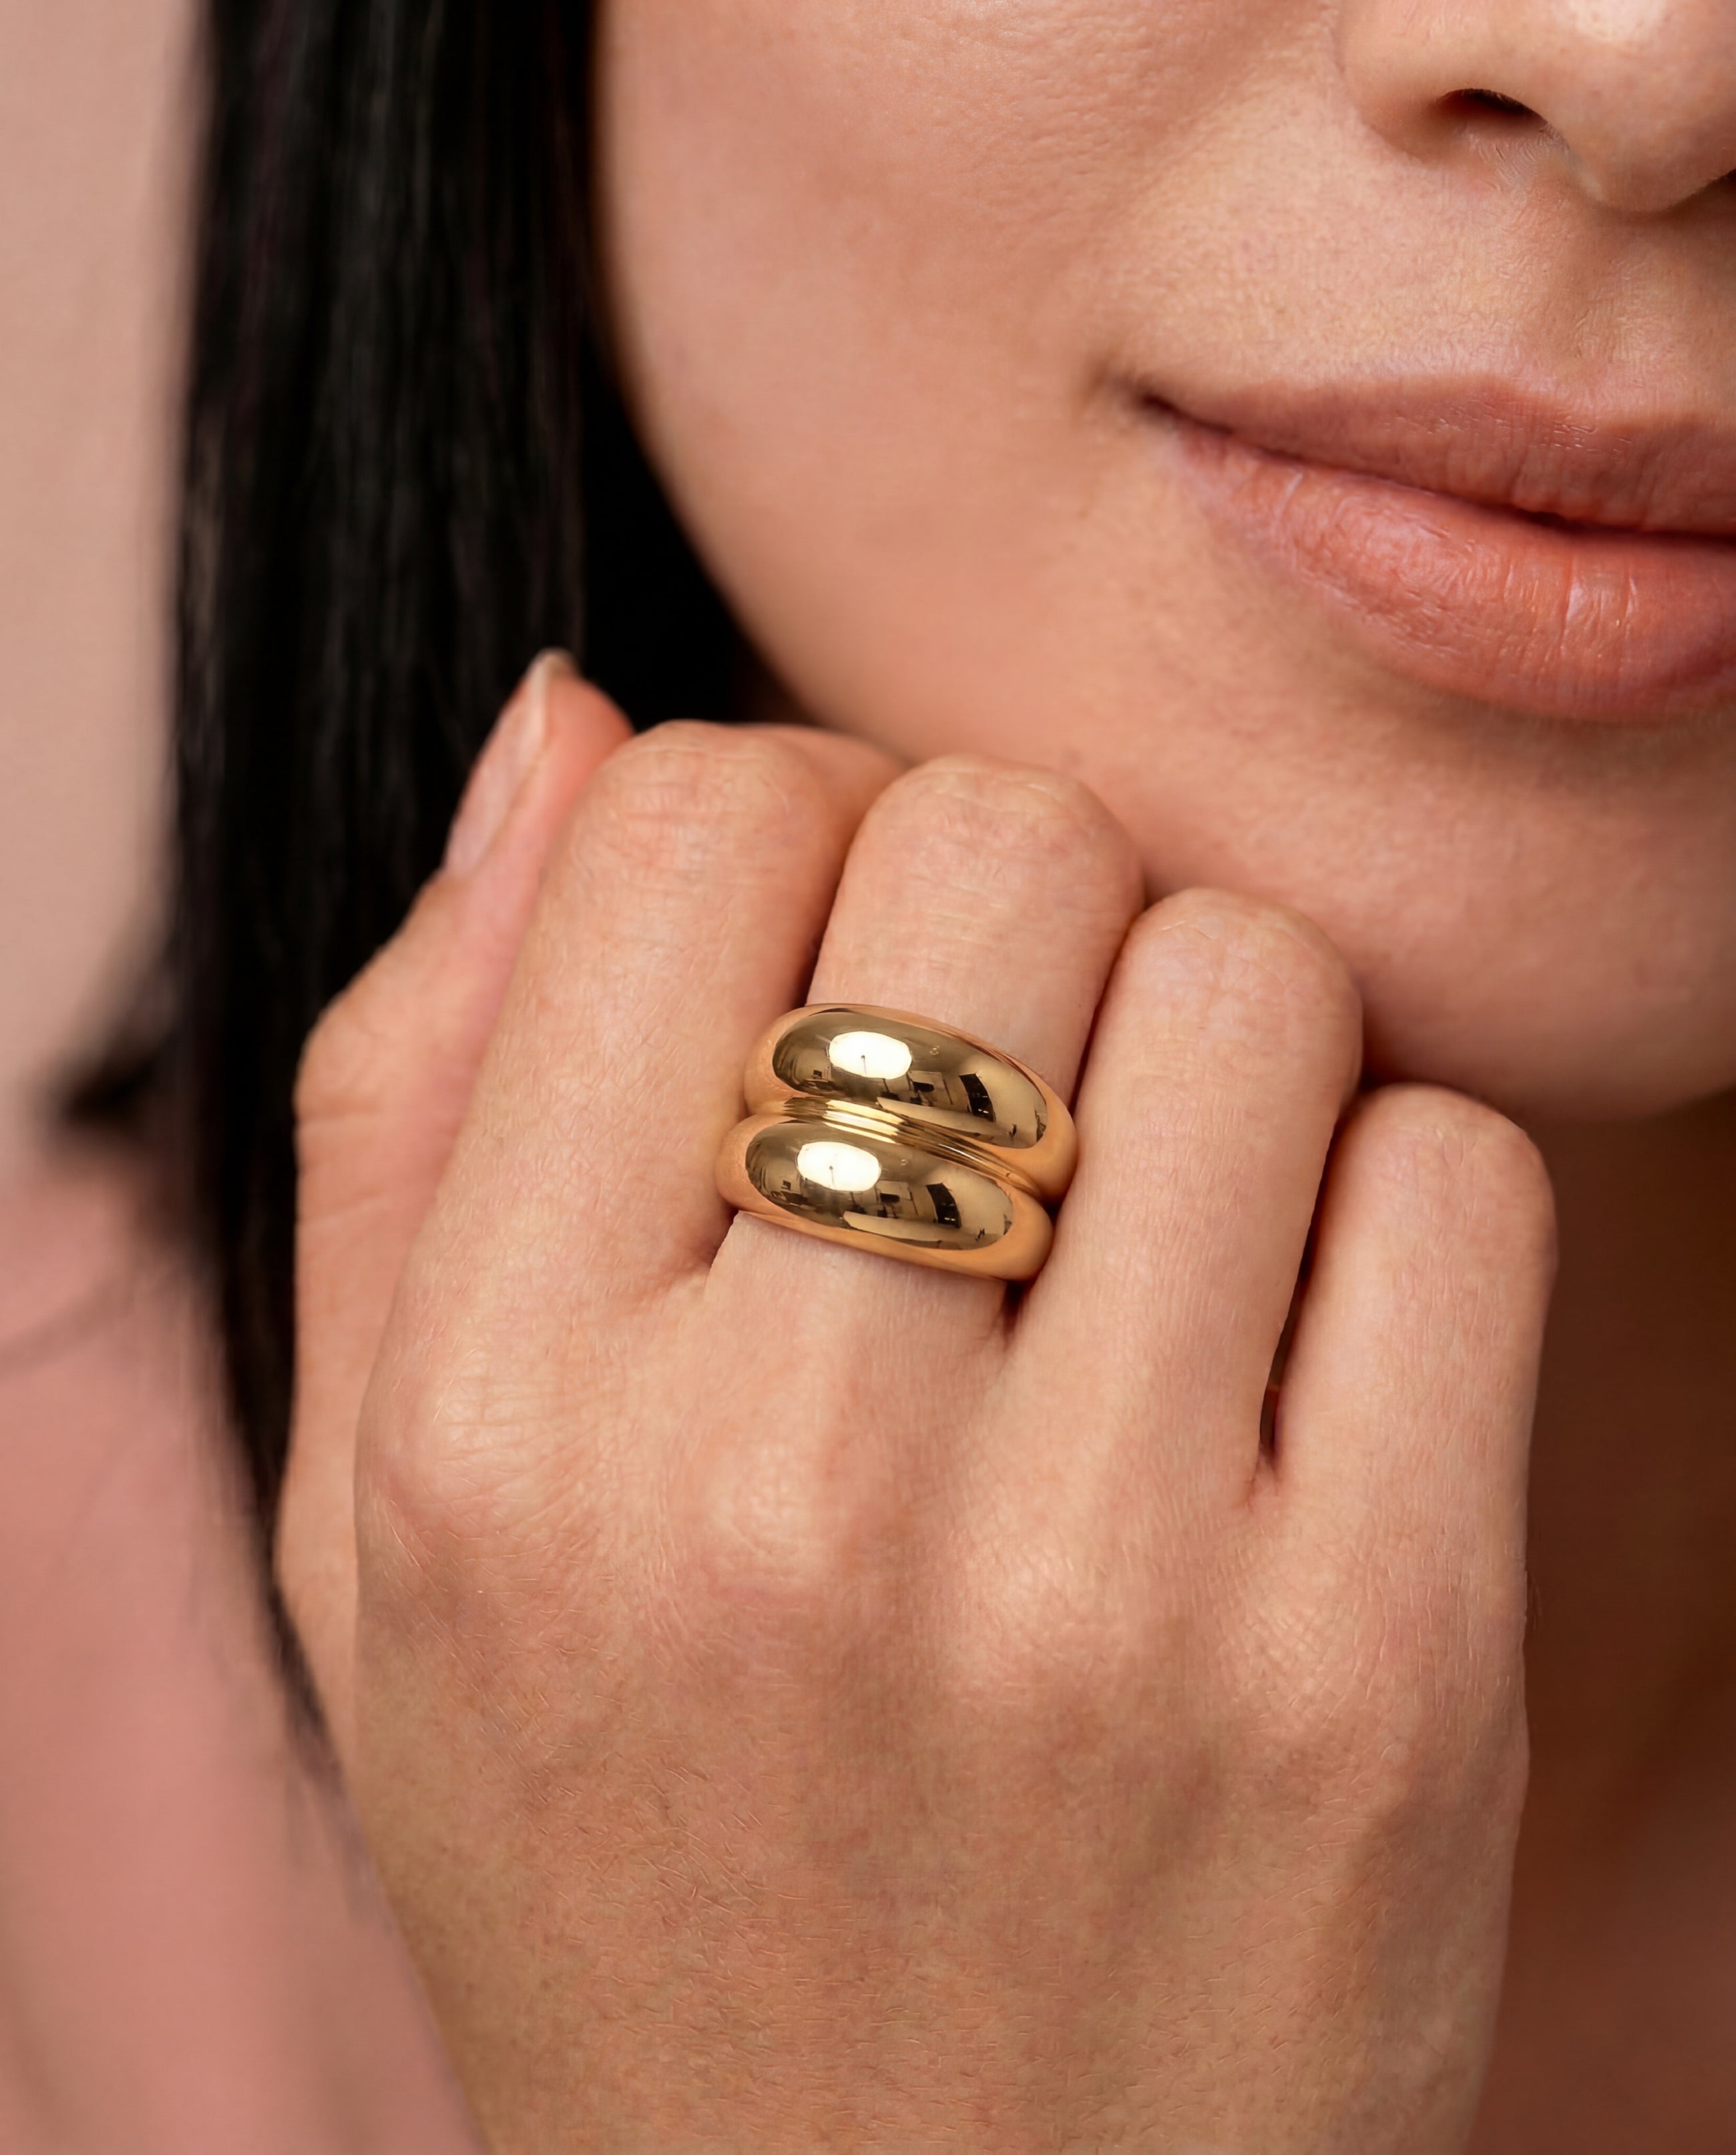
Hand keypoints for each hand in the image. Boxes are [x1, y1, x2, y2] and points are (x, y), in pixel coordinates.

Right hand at [281, 656, 1553, 2152]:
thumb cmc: (632, 1845)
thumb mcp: (387, 1521)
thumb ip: (415, 1098)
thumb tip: (569, 723)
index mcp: (501, 1423)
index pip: (692, 818)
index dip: (781, 818)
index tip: (817, 959)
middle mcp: (781, 1489)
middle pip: (1001, 832)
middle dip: (1006, 896)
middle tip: (992, 1078)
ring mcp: (1105, 1592)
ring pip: (1253, 974)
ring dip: (1207, 1044)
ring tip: (1131, 1235)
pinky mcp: (1382, 1679)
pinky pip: (1454, 1174)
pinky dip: (1384, 1206)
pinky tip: (1282, 1364)